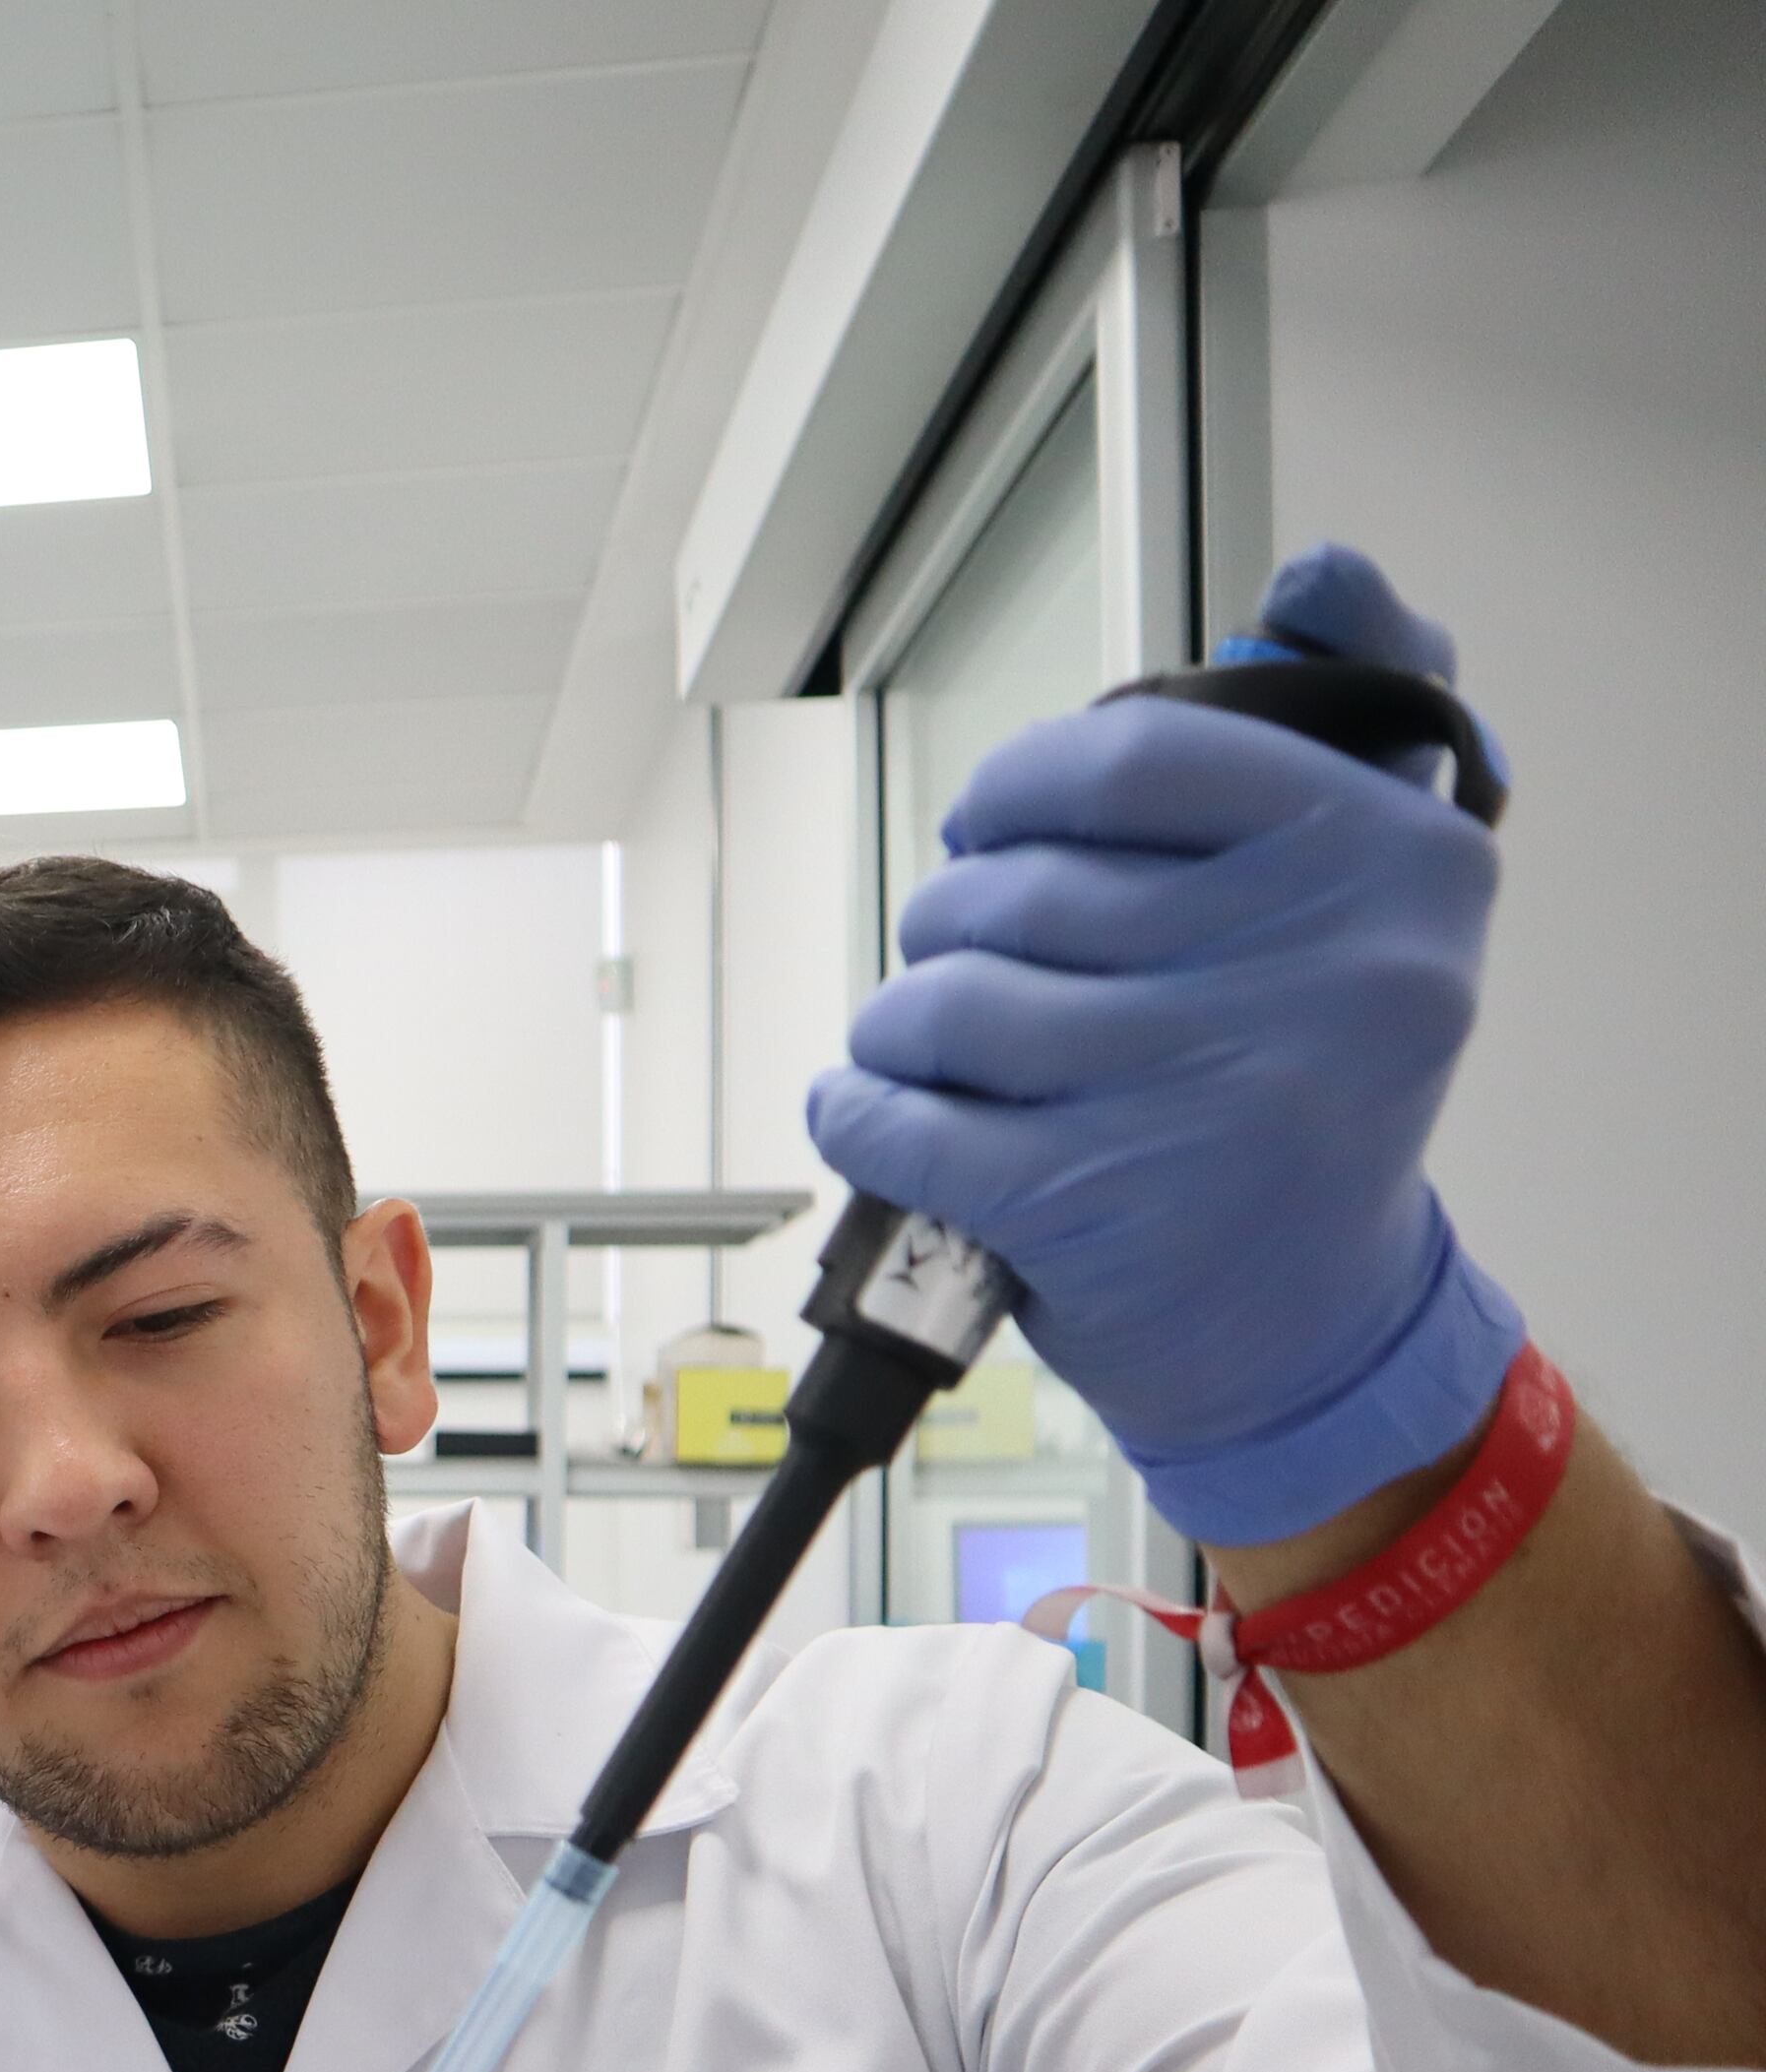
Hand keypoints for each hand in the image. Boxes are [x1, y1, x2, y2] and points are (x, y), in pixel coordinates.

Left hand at [808, 545, 1519, 1544]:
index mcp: (1389, 864)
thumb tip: (1323, 569)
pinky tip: (874, 1109)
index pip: (1134, 757)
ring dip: (901, 1025)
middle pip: (1020, 891)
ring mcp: (1204, 1094)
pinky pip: (898, 1115)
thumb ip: (1341, 720)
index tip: (989, 822)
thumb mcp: (1371, 901)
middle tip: (967, 964)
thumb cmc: (1306, 1093)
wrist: (1316, 1329)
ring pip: (944, 1001)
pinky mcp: (1093, 1204)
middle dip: (955, 925)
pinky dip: (856, 1110)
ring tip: (928, 1049)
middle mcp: (1319, 974)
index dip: (1019, 787)